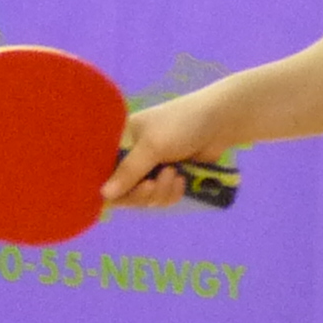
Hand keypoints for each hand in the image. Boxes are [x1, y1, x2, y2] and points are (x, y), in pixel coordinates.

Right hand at [102, 93, 230, 208]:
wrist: (219, 123)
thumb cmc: (180, 125)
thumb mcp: (152, 146)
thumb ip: (128, 172)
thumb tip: (103, 196)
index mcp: (121, 140)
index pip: (104, 172)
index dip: (111, 188)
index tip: (124, 194)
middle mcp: (132, 156)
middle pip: (124, 192)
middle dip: (142, 192)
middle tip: (153, 184)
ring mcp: (151, 168)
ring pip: (145, 198)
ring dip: (161, 192)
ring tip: (175, 175)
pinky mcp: (168, 178)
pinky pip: (161, 198)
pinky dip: (172, 193)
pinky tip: (182, 180)